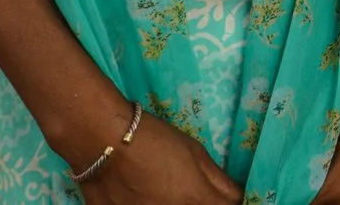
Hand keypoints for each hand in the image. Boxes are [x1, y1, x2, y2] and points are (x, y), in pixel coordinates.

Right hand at [74, 111, 240, 204]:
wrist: (102, 142)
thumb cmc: (154, 141)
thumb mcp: (195, 153)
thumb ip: (219, 181)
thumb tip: (237, 197)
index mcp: (195, 201)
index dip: (228, 201)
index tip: (222, 196)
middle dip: (200, 203)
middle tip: (187, 191)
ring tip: (161, 190)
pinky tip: (143, 196)